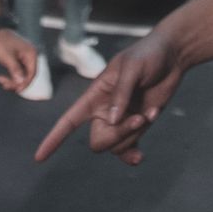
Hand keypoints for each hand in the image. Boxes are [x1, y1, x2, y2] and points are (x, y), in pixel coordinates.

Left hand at [0, 29, 36, 91]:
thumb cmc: (1, 42)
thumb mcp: (7, 57)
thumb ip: (15, 70)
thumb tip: (21, 82)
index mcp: (31, 54)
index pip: (32, 74)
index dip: (25, 83)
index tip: (15, 90)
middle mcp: (30, 56)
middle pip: (27, 76)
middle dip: (16, 82)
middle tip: (4, 84)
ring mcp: (24, 57)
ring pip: (21, 75)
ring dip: (12, 80)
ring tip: (0, 80)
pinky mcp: (18, 59)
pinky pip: (17, 71)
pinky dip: (10, 76)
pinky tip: (1, 78)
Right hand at [35, 31, 183, 166]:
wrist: (172, 56)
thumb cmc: (148, 54)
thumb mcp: (132, 67)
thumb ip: (121, 92)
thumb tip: (111, 121)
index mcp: (96, 94)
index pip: (70, 119)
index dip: (54, 138)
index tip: (39, 157)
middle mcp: (105, 111)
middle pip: (98, 140)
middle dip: (117, 136)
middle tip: (138, 119)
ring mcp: (121, 120)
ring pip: (116, 146)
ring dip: (134, 134)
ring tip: (150, 114)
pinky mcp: (137, 125)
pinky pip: (127, 149)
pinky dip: (133, 153)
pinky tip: (140, 156)